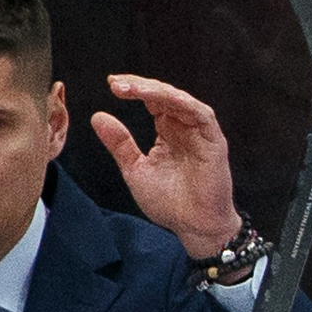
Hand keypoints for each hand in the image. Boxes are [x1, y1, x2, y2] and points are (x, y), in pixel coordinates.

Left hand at [91, 74, 241, 258]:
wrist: (194, 227)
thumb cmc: (170, 203)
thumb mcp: (135, 169)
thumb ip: (119, 143)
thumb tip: (97, 116)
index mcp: (169, 132)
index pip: (152, 101)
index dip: (134, 90)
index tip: (111, 85)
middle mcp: (185, 128)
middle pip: (164, 95)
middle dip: (140, 85)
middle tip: (116, 84)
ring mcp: (201, 133)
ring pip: (180, 100)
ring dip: (156, 91)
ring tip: (132, 89)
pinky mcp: (214, 141)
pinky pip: (200, 114)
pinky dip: (181, 102)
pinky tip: (161, 98)